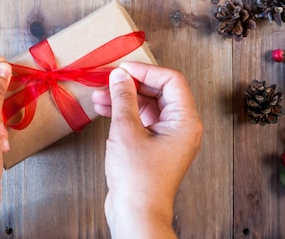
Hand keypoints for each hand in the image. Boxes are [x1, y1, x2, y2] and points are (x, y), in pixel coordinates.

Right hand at [91, 62, 202, 237]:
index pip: (171, 81)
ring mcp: (169, 137)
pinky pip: (142, 120)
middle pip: (159, 91)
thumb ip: (123, 98)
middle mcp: (181, 127)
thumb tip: (120, 76)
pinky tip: (104, 109)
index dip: (146, 71)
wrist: (136, 215)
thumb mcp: (127, 131)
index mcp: (185, 121)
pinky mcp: (155, 145)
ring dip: (124, 98)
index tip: (123, 69)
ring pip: (147, 105)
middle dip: (131, 84)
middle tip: (108, 80)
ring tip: (99, 96)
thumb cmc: (139, 181)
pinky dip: (124, 113)